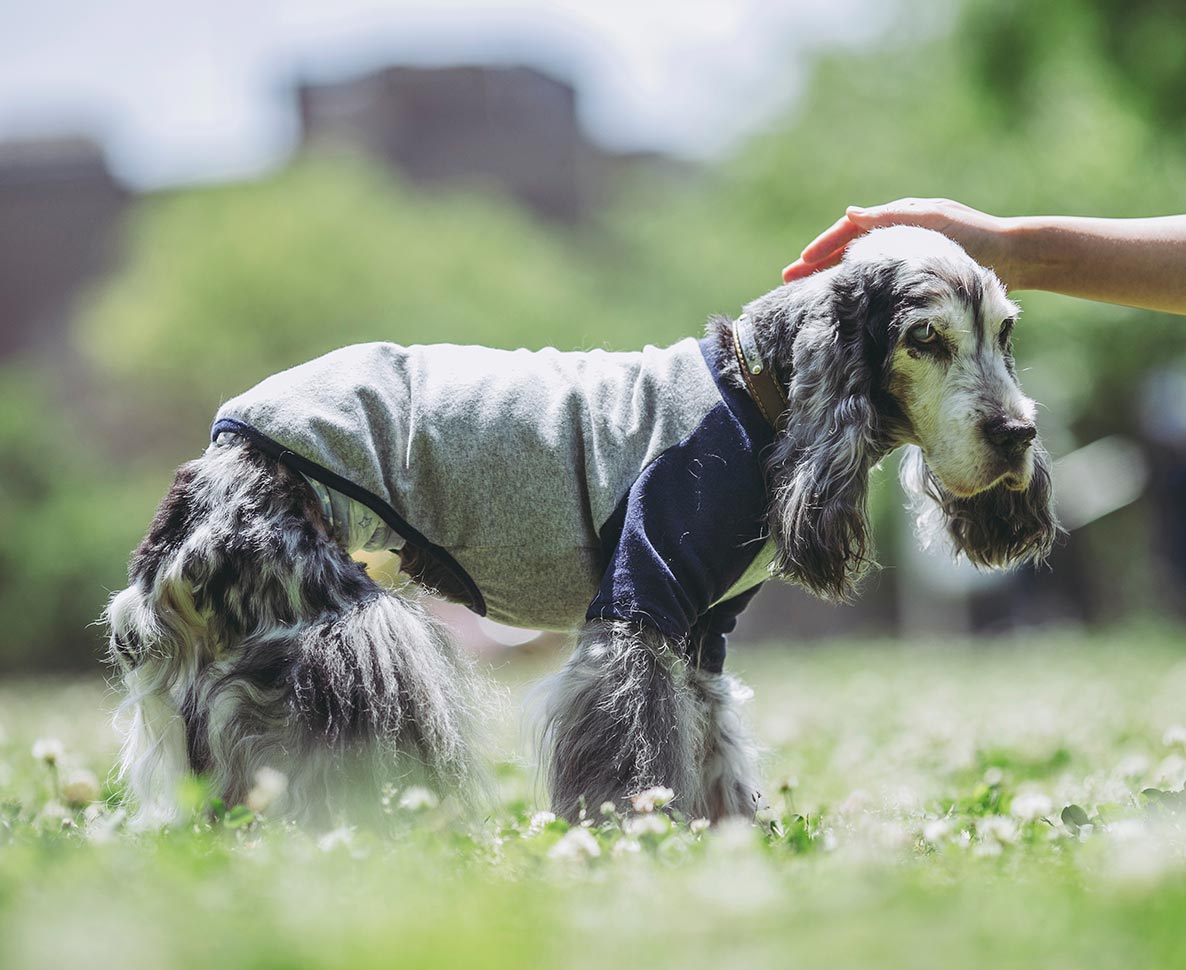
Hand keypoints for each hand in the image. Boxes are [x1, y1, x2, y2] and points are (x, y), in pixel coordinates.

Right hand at [781, 198, 1018, 286]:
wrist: (1016, 257)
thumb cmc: (978, 241)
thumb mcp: (933, 224)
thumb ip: (894, 218)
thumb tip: (851, 213)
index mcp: (901, 216)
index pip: (849, 229)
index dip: (822, 246)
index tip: (799, 264)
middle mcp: (900, 231)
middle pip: (848, 245)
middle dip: (818, 262)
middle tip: (788, 279)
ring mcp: (906, 250)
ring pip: (859, 261)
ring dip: (832, 274)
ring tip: (808, 291)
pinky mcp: (917, 268)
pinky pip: (876, 273)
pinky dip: (855, 282)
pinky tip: (843, 298)